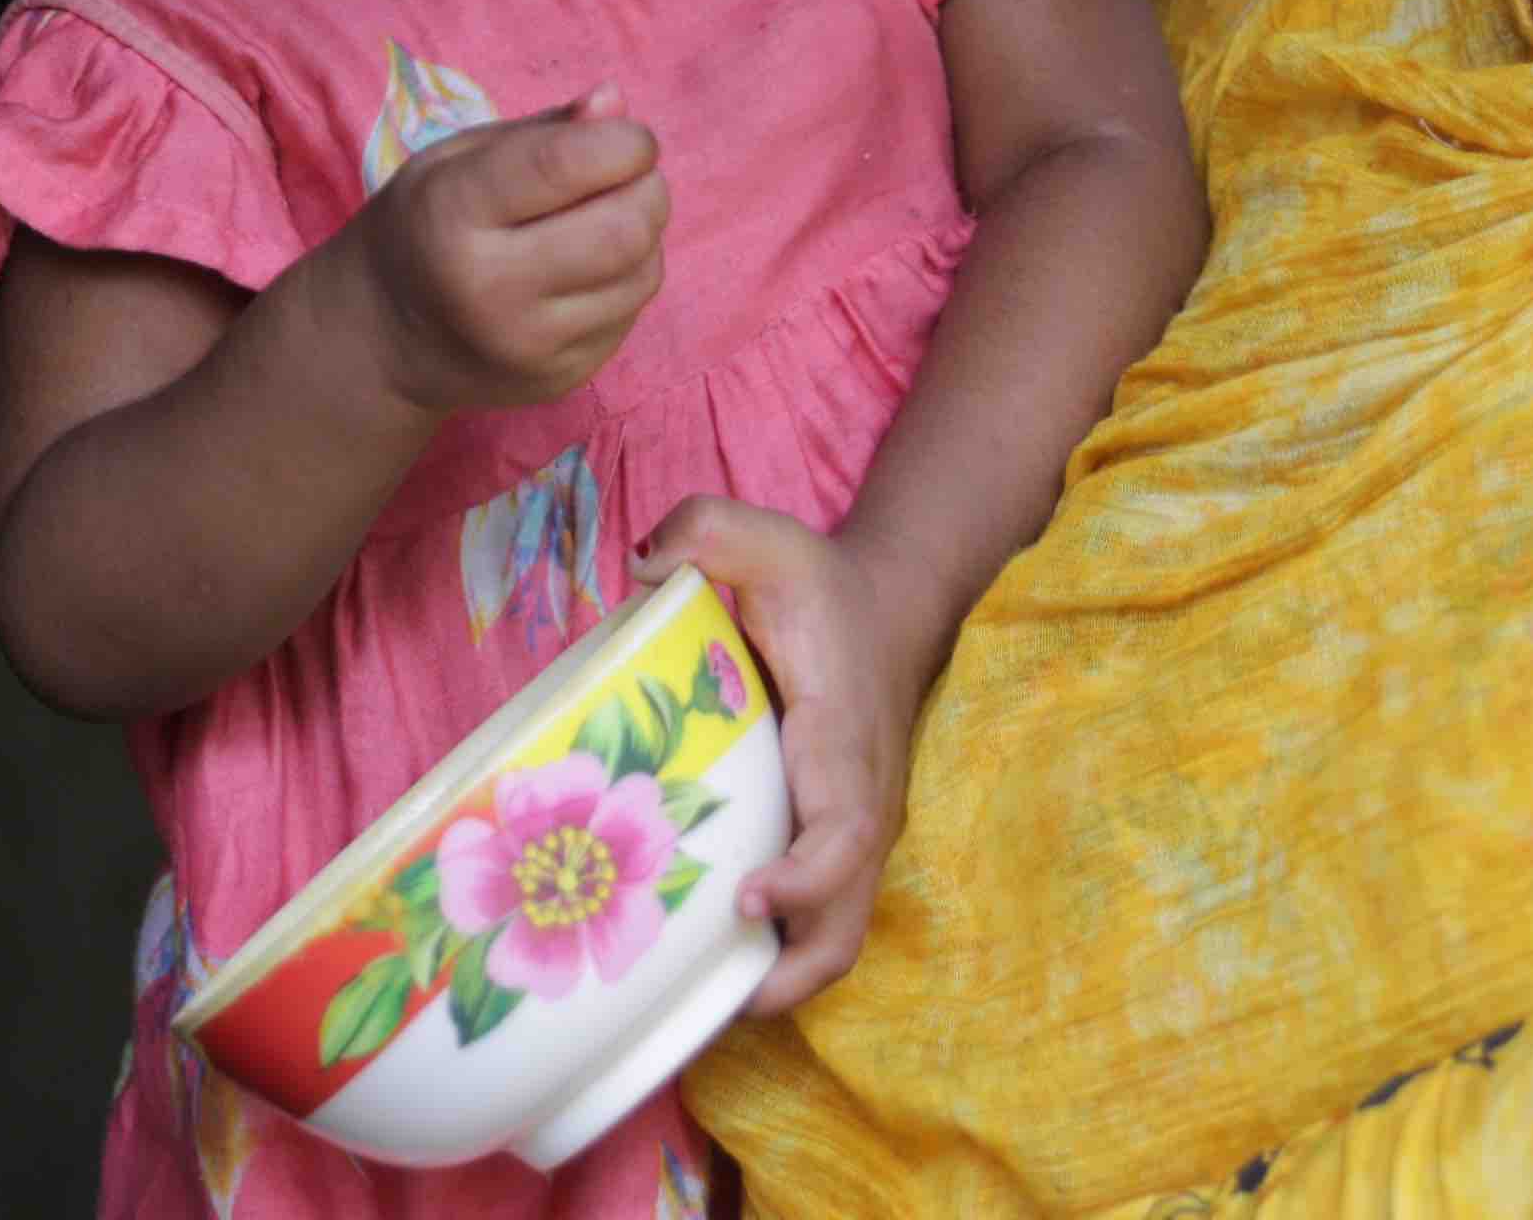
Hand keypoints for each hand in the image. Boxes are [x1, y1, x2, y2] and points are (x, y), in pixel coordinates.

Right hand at [343, 91, 668, 416]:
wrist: (382, 341)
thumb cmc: (426, 225)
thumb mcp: (458, 159)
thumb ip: (544, 129)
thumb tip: (617, 102)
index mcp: (452, 215)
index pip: (566, 165)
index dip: (624, 140)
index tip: (627, 136)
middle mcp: (490, 290)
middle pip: (625, 229)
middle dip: (647, 188)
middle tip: (626, 176)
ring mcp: (529, 347)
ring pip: (643, 273)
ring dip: (644, 233)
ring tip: (603, 219)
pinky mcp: (561, 379)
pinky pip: (631, 313)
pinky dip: (627, 277)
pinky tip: (586, 268)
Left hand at [637, 496, 951, 1014]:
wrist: (889, 609)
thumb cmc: (823, 588)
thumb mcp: (771, 538)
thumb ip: (709, 527)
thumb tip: (643, 563)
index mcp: (842, 744)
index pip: (844, 833)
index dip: (802, 880)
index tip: (746, 897)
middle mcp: (860, 804)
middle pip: (849, 918)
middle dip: (795, 973)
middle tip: (720, 998)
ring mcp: (854, 832)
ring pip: (839, 932)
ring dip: (784, 979)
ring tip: (704, 1004)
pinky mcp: (835, 842)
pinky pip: (821, 917)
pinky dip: (780, 952)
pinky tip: (712, 964)